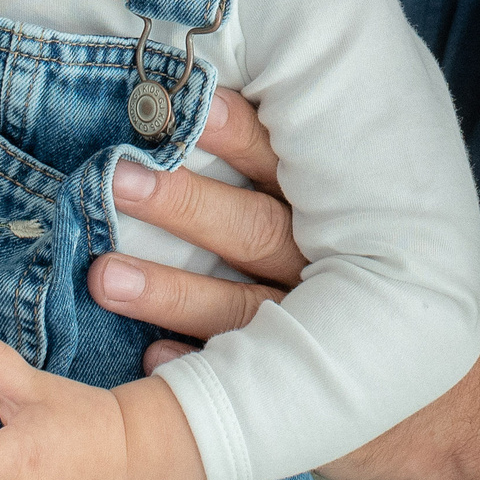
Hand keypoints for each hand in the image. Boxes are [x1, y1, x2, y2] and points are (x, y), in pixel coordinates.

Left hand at [86, 88, 303, 369]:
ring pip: (239, 306)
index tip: (192, 110)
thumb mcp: (299, 194)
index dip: (238, 135)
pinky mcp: (282, 375)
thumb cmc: (308, 241)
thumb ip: (256, 157)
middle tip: (119, 180)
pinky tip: (151, 359)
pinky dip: (192, 365)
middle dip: (186, 206)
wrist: (376, 357)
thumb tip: (187, 99)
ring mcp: (304, 323)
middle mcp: (314, 262)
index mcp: (320, 206)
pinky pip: (239, 380)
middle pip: (255, 231)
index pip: (278, 164)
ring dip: (170, 291)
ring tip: (103, 276)